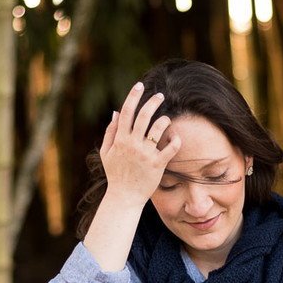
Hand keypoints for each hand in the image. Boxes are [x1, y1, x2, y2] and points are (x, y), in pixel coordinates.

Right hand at [99, 82, 180, 206]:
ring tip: (167, 119)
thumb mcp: (106, 153)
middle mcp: (133, 144)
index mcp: (120, 139)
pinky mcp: (158, 164)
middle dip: (153, 102)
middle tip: (160, 95)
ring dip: (165, 120)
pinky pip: (171, 147)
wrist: (124, 197)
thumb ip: (110, 132)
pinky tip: (176, 137)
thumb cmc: (115, 174)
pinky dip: (176, 139)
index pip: (126, 112)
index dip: (133, 96)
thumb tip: (116, 113)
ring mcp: (145, 154)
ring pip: (158, 128)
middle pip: (144, 116)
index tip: (139, 85)